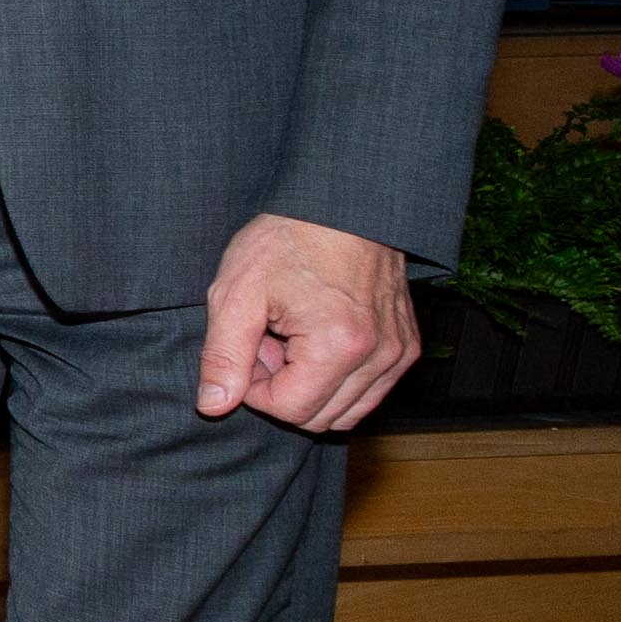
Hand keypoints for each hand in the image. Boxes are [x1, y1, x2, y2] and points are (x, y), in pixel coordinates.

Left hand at [197, 210, 416, 429]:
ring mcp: (399, 352)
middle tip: (268, 341)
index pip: (289, 410)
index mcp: (339, 346)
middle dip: (284, 389)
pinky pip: (370, 391)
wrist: (342, 203)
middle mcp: (380, 356)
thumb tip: (213, 406)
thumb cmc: (288, 239)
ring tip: (292, 338)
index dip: (255, 388)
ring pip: (348, 411)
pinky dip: (339, 379)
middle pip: (320, 418)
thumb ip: (222, 355)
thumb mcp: (237, 292)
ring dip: (312, 387)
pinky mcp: (407, 346)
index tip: (250, 348)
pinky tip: (316, 338)